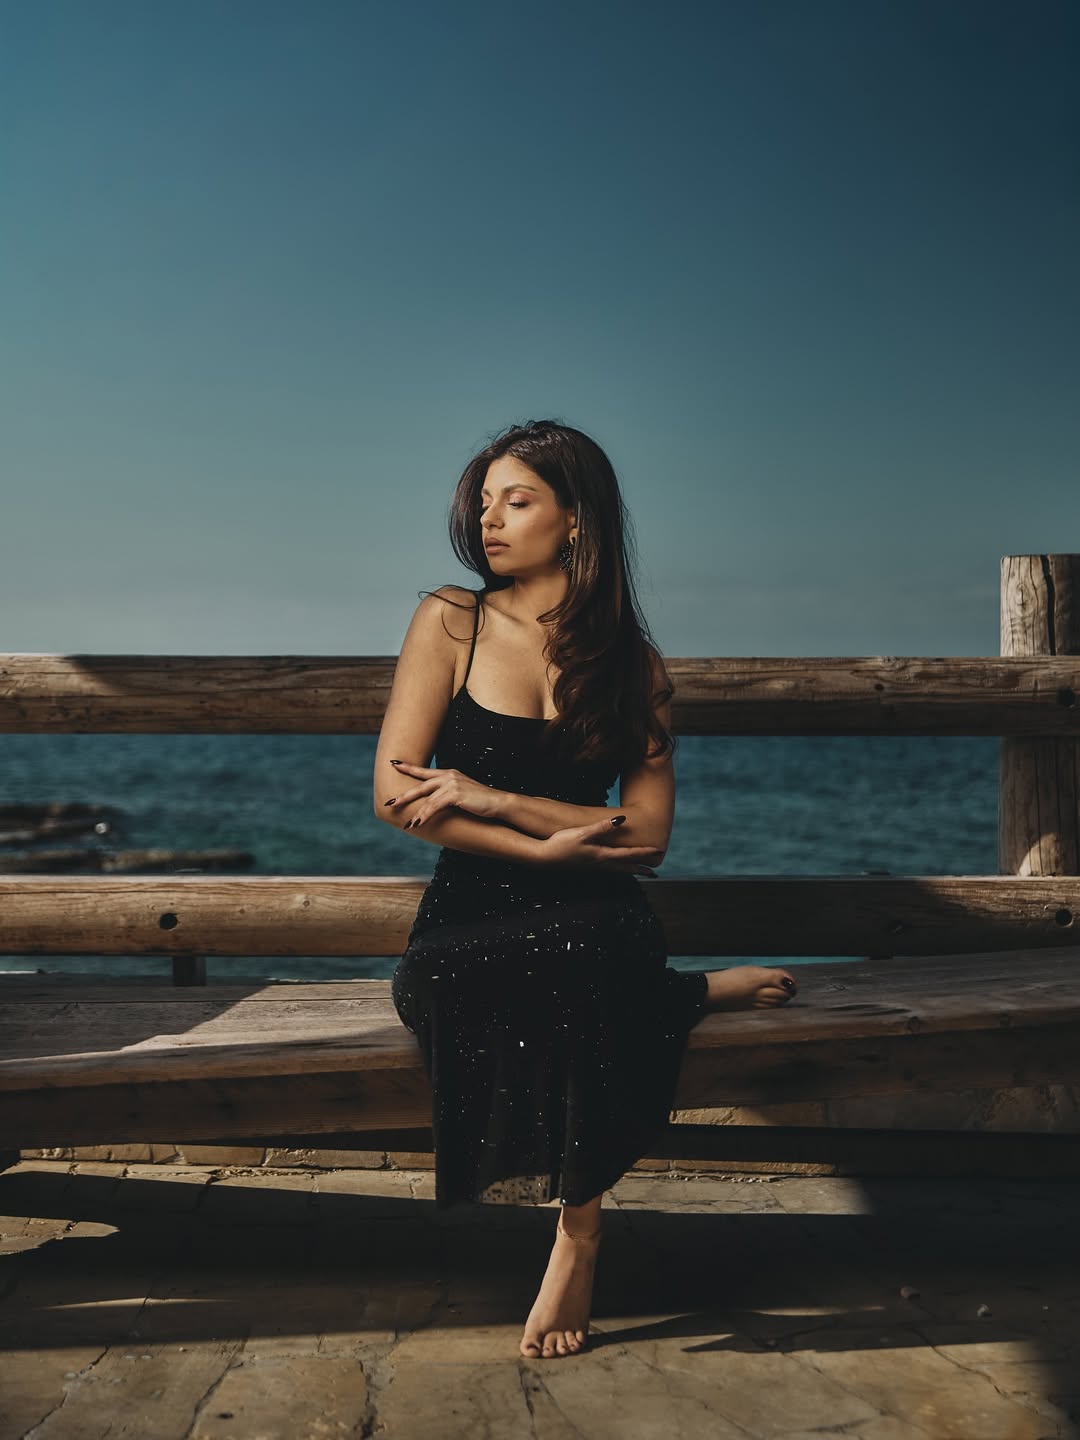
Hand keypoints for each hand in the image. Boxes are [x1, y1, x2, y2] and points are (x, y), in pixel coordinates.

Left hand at [384, 761, 503, 827]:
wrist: (498, 802)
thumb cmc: (481, 801)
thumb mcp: (462, 794)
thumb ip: (448, 794)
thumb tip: (435, 803)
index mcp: (449, 773)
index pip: (424, 771)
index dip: (408, 767)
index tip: (394, 763)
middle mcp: (448, 776)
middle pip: (420, 785)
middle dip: (404, 795)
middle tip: (389, 802)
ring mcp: (452, 784)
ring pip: (426, 799)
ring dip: (416, 813)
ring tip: (406, 824)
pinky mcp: (455, 795)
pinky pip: (434, 806)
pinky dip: (425, 815)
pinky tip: (418, 822)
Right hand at [538, 818, 664, 873]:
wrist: (542, 858)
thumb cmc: (561, 844)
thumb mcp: (582, 833)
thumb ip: (602, 827)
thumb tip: (622, 820)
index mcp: (602, 855)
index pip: (628, 854)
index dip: (644, 852)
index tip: (659, 851)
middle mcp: (599, 864)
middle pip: (625, 867)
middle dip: (640, 869)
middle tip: (654, 873)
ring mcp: (591, 867)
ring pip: (616, 870)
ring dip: (629, 871)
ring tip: (638, 873)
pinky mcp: (584, 867)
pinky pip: (607, 870)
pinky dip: (616, 870)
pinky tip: (612, 868)